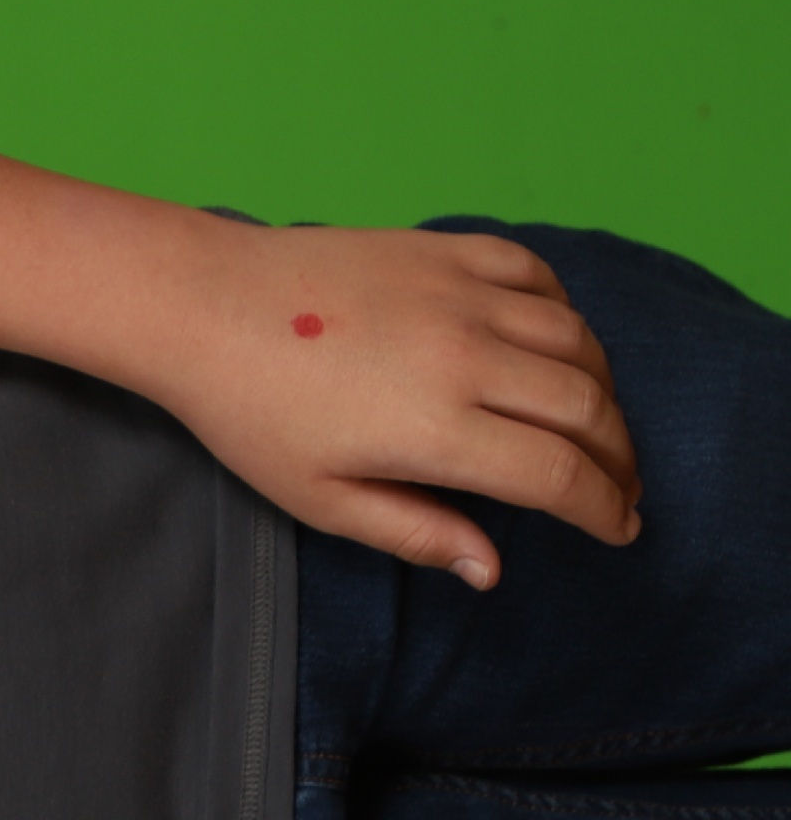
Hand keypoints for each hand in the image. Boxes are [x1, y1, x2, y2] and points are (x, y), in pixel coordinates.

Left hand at [147, 225, 641, 588]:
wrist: (200, 306)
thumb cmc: (249, 412)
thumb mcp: (320, 498)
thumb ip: (416, 533)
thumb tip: (493, 570)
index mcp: (436, 428)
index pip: (560, 475)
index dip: (602, 508)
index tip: (617, 528)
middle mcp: (467, 356)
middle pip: (589, 409)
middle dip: (619, 457)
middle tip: (620, 485)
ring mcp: (461, 294)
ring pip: (578, 341)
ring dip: (601, 388)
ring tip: (593, 425)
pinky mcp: (446, 249)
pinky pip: (539, 276)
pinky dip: (563, 312)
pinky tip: (554, 344)